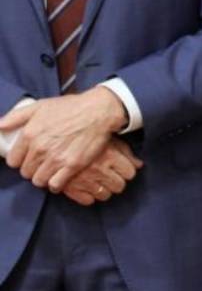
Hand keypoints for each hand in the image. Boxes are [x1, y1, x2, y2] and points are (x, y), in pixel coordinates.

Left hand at [2, 88, 126, 190]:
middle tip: (41, 163)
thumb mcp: (40, 106)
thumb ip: (16, 116)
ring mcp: (56, 158)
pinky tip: (59, 177)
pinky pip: (55, 185)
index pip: (13, 161)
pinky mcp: (72, 166)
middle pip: (26, 172)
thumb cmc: (70, 107)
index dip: (20, 160)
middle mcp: (40, 148)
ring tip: (50, 170)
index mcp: (29, 134)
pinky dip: (55, 184)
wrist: (98, 111)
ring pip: (38, 180)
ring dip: (43, 177)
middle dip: (32, 169)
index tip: (28, 158)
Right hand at [61, 139, 143, 205]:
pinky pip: (87, 200)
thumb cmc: (85, 134)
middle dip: (116, 182)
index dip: (127, 171)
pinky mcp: (69, 188)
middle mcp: (99, 168)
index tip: (122, 169)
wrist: (53, 132)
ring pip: (104, 194)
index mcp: (109, 155)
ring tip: (98, 181)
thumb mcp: (107, 138)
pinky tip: (86, 187)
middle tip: (110, 176)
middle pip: (119, 186)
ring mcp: (84, 179)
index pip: (130, 172)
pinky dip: (88, 196)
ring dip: (103, 189)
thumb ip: (125, 151)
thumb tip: (139, 164)